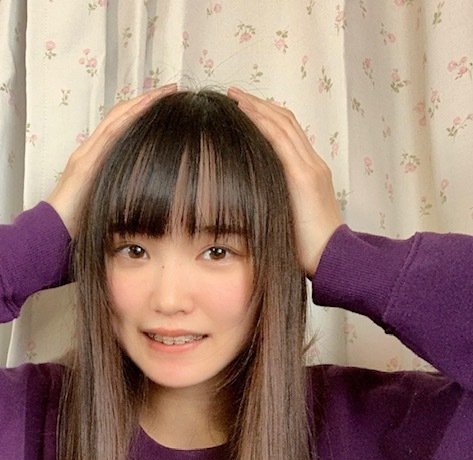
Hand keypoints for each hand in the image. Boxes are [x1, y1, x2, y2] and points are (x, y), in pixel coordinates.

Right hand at [47, 84, 176, 237]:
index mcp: (94, 159)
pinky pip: (111, 133)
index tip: (164, 103)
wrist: (52, 232)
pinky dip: (129, 118)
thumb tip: (145, 202)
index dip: (140, 112)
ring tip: (164, 92)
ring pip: (116, 119)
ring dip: (141, 103)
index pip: (119, 127)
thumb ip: (120, 195)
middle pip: (119, 116)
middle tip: (171, 88)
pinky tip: (146, 108)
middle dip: (145, 100)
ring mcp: (87, 154)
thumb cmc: (78, 225)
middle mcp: (89, 150)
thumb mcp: (106, 205)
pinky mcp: (87, 162)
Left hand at [227, 87, 341, 276]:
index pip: (289, 134)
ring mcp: (310, 168)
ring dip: (258, 107)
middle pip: (286, 122)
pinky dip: (262, 123)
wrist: (333, 258)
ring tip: (235, 97)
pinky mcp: (304, 177)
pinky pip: (281, 141)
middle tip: (235, 93)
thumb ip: (277, 202)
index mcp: (310, 172)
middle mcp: (313, 164)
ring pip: (283, 125)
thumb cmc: (309, 248)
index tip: (244, 108)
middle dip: (259, 104)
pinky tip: (244, 114)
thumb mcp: (289, 218)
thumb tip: (250, 201)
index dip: (267, 116)